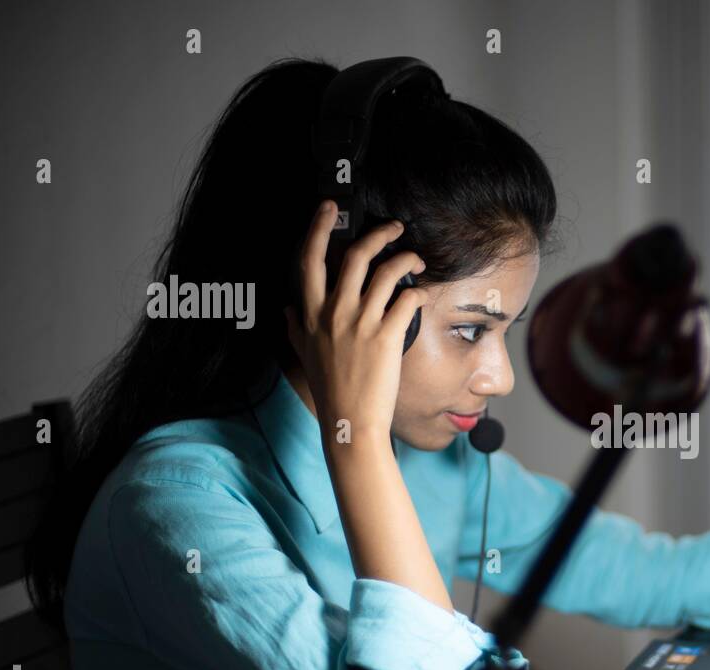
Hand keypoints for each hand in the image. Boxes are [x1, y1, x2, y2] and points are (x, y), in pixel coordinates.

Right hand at [286, 200, 430, 441]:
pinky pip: (408, 301)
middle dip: (378, 233)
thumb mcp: (302, 354)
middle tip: (394, 227)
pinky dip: (419, 293)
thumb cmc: (329, 389)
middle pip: (354, 255)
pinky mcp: (386, 337)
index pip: (309, 260)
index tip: (329, 208)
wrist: (350, 421)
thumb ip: (293, 327)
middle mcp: (333, 313)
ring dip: (406, 259)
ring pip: (386, 271)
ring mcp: (360, 323)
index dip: (318, 228)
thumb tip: (286, 309)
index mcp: (310, 313)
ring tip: (416, 262)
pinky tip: (423, 296)